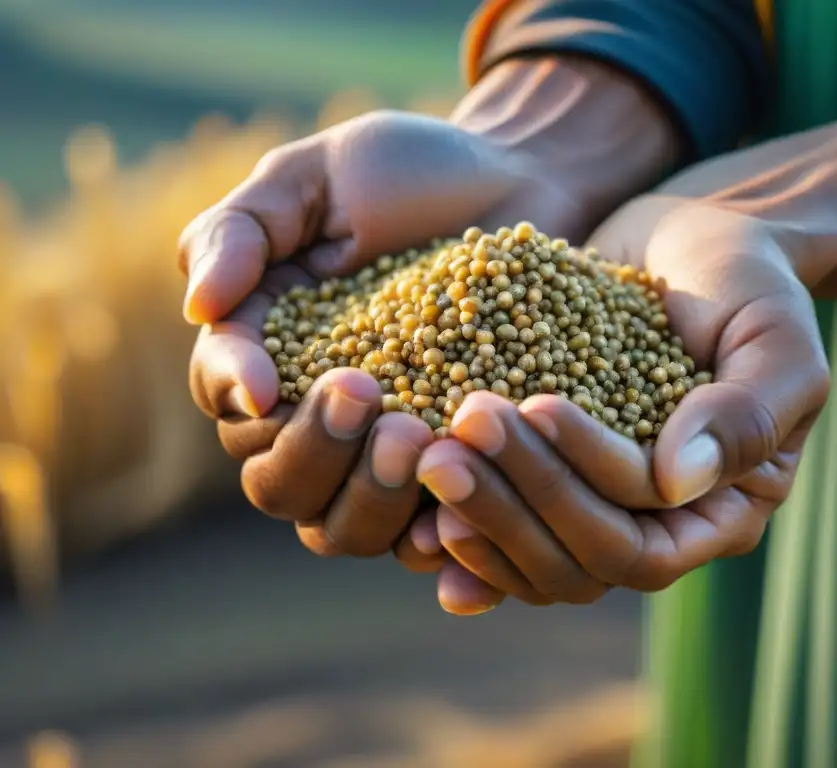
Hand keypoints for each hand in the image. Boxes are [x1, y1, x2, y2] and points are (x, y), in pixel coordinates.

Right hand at [180, 110, 582, 579]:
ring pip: (341, 527)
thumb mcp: (315, 177)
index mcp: (268, 347)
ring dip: (369, 499)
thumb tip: (197, 307)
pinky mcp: (452, 470)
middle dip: (311, 453)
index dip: (236, 395)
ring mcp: (384, 453)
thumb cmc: (411, 174)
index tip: (271, 383)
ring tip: (418, 439)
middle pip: (275, 482)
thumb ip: (242, 231)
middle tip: (367, 396)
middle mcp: (316, 415)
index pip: (223, 394)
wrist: (521, 185)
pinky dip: (436, 538)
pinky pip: (429, 536)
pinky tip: (458, 513)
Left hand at [415, 200, 830, 612]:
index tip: (536, 405)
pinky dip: (459, 532)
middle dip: (510, 506)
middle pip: (577, 563)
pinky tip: (411, 516)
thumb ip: (746, 413)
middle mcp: (658, 527)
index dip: (581, 488)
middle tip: (449, 442)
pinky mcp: (551, 479)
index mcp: (721, 511)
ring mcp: (600, 507)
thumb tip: (678, 482)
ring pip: (531, 558)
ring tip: (420, 452)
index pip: (642, 540)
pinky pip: (502, 532)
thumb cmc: (747, 282)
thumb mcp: (775, 337)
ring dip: (474, 514)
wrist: (691, 244)